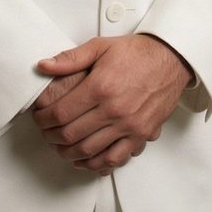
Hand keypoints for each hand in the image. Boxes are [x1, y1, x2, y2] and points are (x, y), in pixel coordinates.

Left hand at [31, 35, 190, 174]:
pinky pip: (114, 159)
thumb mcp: (101, 46)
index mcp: (101, 87)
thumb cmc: (137, 53)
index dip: (43, 120)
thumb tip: (43, 66)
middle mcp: (114, 110)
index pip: (61, 113)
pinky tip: (86, 160)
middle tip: (46, 132)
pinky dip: (96, 164)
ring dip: (68, 153)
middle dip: (51, 137)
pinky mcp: (141, 135)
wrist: (171, 59)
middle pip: (71, 135)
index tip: (39, 118)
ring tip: (61, 146)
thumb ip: (70, 58)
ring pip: (89, 151)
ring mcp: (129, 126)